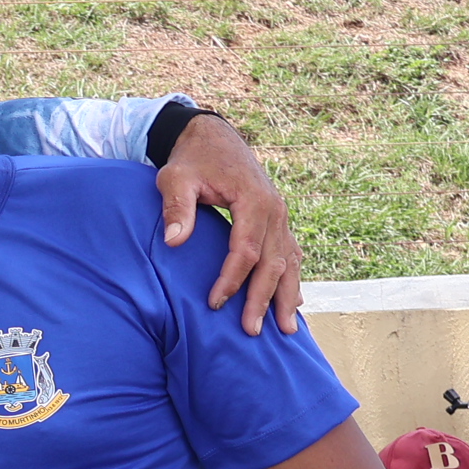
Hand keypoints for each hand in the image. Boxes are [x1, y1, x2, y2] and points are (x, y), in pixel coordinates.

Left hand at [158, 114, 301, 335]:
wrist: (212, 138)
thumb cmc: (191, 161)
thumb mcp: (174, 178)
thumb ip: (176, 208)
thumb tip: (174, 242)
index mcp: (253, 200)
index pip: (246, 250)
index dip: (232, 279)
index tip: (215, 303)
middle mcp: (275, 210)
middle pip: (273, 262)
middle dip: (263, 299)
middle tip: (252, 331)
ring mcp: (280, 216)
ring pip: (290, 262)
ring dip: (286, 296)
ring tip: (285, 330)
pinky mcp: (278, 221)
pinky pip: (291, 253)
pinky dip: (292, 279)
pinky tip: (293, 302)